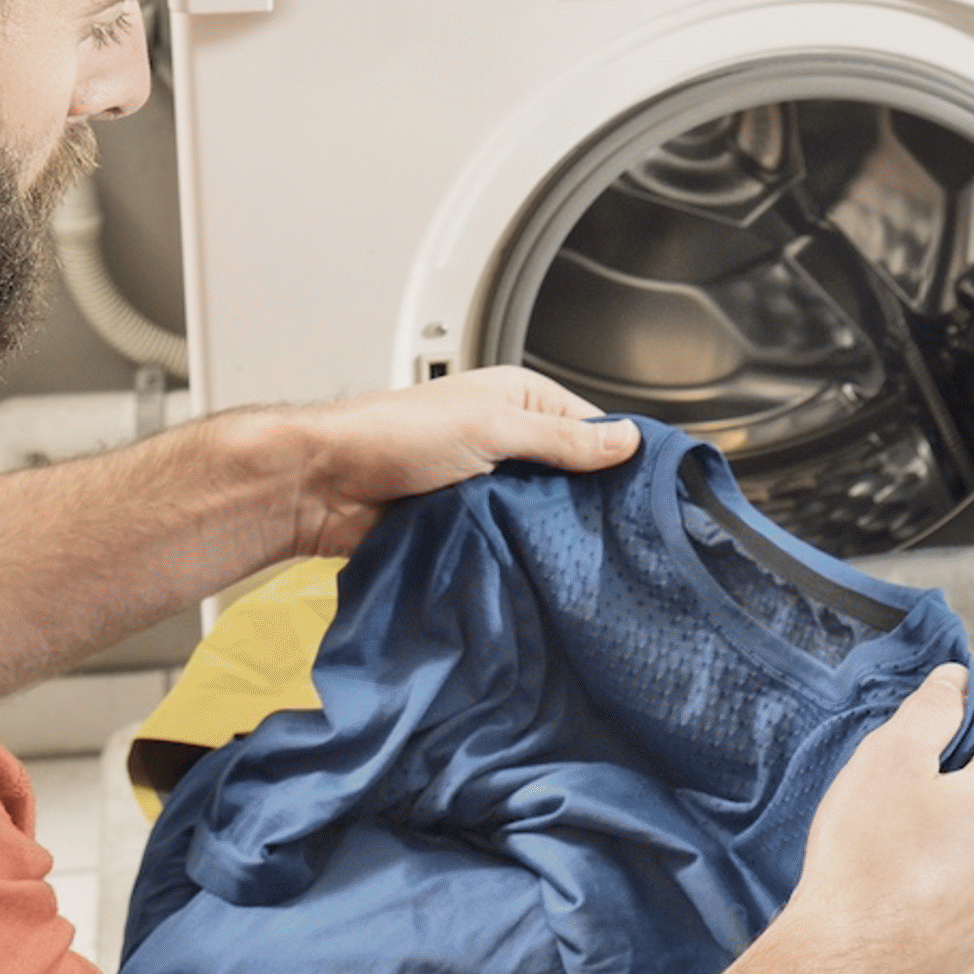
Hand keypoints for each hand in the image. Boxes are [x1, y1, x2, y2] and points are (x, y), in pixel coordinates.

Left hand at [282, 366, 636, 556]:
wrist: (323, 486)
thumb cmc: (394, 435)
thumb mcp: (492, 426)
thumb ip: (560, 439)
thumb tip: (626, 441)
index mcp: (519, 401)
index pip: (590, 429)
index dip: (618, 460)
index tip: (649, 498)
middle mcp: (507, 440)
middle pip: (570, 478)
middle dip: (587, 506)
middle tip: (620, 540)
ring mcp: (487, 487)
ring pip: (541, 517)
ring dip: (550, 535)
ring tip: (583, 560)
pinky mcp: (467, 527)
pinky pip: (509, 544)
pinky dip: (520, 555)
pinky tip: (541, 573)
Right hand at [775, 666, 973, 973]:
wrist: (841, 957)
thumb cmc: (866, 852)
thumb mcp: (890, 756)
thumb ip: (933, 708)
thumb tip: (958, 679)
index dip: (946, 742)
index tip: (908, 765)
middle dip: (953, 794)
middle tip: (896, 811)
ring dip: (953, 846)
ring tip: (897, 858)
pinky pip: (971, 903)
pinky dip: (945, 896)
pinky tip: (903, 899)